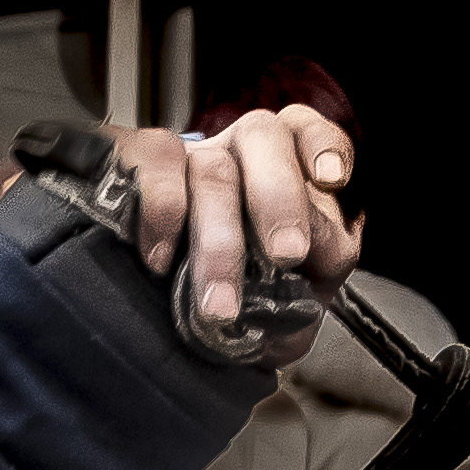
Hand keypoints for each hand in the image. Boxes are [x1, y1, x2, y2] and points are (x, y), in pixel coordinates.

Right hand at [112, 105, 359, 342]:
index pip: (311, 135)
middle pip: (264, 136)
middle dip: (279, 197)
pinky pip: (153, 166)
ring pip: (212, 167)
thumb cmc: (237, 315)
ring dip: (220, 239)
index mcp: (287, 177)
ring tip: (220, 306)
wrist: (163, 334)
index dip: (323, 146)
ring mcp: (187, 156)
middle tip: (286, 254)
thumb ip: (303, 303)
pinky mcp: (136, 164)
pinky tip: (161, 263)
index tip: (332, 179)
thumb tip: (300, 288)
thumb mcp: (281, 322)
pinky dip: (161, 215)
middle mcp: (239, 153)